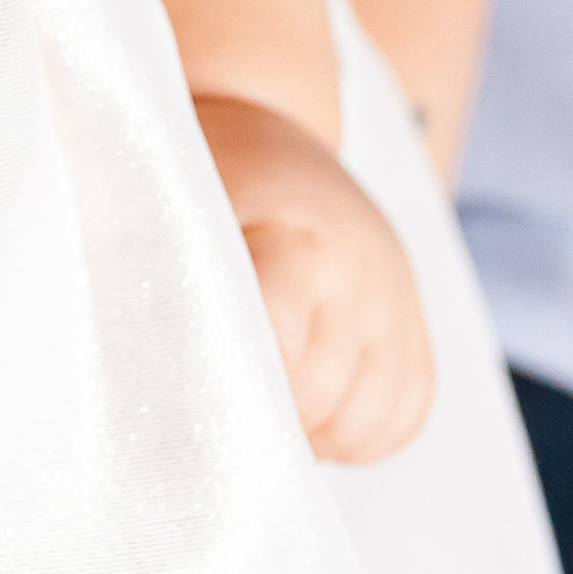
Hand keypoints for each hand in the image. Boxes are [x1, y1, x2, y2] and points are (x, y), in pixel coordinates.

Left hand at [193, 93, 432, 465]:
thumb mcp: (180, 212)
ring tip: (270, 415)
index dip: (239, 386)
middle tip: (228, 415)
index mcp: (297, 233)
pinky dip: (365, 435)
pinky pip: (408, 409)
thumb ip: (171, 287)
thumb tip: (159, 376)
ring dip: (318, 436)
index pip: (278, 343)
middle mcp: (361, 264)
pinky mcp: (413, 318)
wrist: (273, 138)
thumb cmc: (211, 180)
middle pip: (322, 389)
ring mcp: (395, 293)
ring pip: (373, 414)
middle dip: (271, 418)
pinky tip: (316, 417)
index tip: (202, 398)